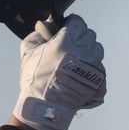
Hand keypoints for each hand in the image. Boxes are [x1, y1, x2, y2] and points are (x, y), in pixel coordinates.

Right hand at [15, 14, 106, 129]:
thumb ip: (39, 32)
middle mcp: (83, 52)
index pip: (78, 22)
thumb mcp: (28, 50)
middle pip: (89, 35)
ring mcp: (93, 66)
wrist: (46, 107)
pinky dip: (91, 68)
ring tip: (75, 62)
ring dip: (88, 52)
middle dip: (80, 38)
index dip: (72, 24)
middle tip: (69, 47)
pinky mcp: (99, 79)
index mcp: (66, 42)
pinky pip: (99, 66)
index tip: (66, 30)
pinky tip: (79, 74)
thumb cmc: (35, 79)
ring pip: (97, 50)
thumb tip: (49, 23)